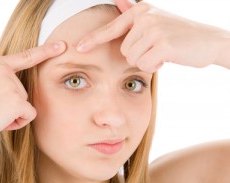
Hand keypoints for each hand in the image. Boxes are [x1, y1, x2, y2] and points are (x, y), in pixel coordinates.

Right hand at [0, 41, 65, 145]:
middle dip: (12, 105)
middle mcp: (6, 73)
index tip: (61, 46)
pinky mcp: (18, 102)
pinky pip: (29, 115)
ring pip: (26, 105)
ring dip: (13, 115)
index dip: (45, 51)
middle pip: (24, 93)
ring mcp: (13, 86)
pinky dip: (18, 123)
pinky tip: (1, 122)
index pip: (25, 56)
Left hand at [77, 0, 229, 72]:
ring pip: (132, 59)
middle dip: (138, 55)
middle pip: (123, 50)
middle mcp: (145, 17)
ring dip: (146, 61)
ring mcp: (154, 29)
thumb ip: (134, 12)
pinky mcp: (163, 44)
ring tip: (162, 52)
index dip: (93, 40)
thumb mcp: (156, 19)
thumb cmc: (179, 34)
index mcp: (141, 11)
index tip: (79, 48)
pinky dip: (154, 66)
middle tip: (156, 49)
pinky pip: (144, 65)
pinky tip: (167, 58)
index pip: (111, 28)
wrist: (208, 41)